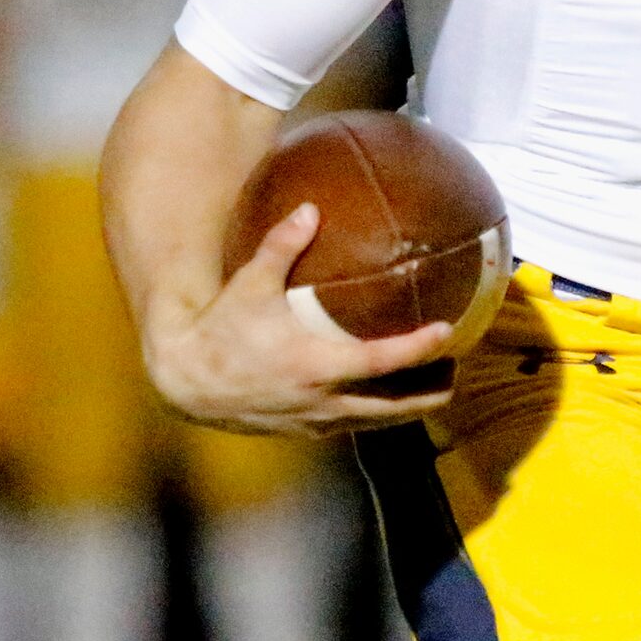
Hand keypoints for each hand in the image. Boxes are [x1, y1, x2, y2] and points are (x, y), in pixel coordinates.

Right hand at [142, 202, 453, 437]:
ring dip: (407, 408)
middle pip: (394, 407)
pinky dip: (375, 415)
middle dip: (429, 393)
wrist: (184, 381)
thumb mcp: (250, 284)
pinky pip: (351, 426)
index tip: (447, 332)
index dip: (419, 349)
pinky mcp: (302, 431)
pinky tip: (383, 399)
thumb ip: (281, 245)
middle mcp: (323, 400)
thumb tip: (310, 208)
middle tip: (456, 373)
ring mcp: (314, 421)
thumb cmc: (219, 329)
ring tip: (435, 389)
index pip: (383, 361)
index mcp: (317, 364)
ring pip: (375, 422)